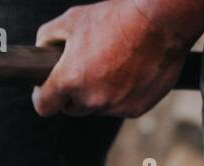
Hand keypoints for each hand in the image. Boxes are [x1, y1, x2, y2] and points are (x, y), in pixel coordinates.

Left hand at [32, 0, 194, 118]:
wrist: (162, 21)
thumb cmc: (118, 17)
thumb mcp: (73, 19)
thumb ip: (48, 39)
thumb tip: (41, 53)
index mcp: (69, 79)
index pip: (43, 106)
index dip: (43, 96)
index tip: (47, 90)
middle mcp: (90, 99)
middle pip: (71, 108)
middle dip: (73, 93)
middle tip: (86, 68)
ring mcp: (113, 107)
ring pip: (96, 108)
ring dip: (99, 93)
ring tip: (113, 64)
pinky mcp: (135, 110)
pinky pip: (120, 107)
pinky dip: (122, 94)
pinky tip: (130, 71)